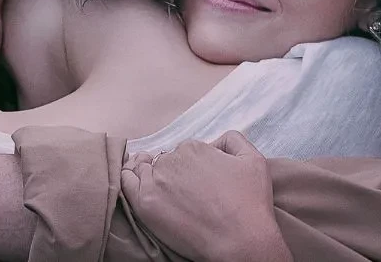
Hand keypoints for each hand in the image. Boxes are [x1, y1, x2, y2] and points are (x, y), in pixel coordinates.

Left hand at [120, 131, 290, 261]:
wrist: (241, 241)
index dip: (190, 167)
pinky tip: (136, 183)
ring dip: (148, 175)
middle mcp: (173, 159)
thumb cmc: (250, 204)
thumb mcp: (253, 159)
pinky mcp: (145, 203)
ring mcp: (157, 181)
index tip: (195, 182)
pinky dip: (128, 178)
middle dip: (172, 172)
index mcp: (195, 148)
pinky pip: (126, 182)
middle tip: (181, 192)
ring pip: (144, 170)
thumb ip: (233, 140)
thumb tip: (213, 143)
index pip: (184, 153)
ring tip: (158, 189)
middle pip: (165, 161)